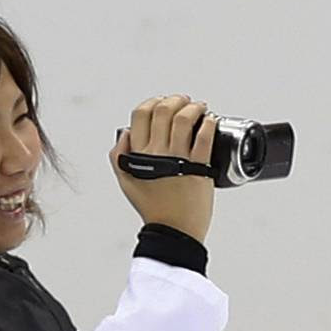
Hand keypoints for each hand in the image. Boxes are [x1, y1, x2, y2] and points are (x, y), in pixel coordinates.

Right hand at [111, 93, 216, 244]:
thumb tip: (125, 132)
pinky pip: (204, 137)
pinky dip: (208, 122)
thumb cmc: (154, 207)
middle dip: (175, 99)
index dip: (152, 102)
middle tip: (184, 101)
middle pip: (163, 111)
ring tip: (200, 108)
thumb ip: (119, 155)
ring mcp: (178, 160)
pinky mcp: (199, 168)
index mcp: (137, 154)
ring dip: (193, 107)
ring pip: (183, 119)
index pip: (140, 114)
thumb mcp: (126, 181)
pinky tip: (210, 120)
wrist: (174, 231)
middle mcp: (157, 154)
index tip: (162, 102)